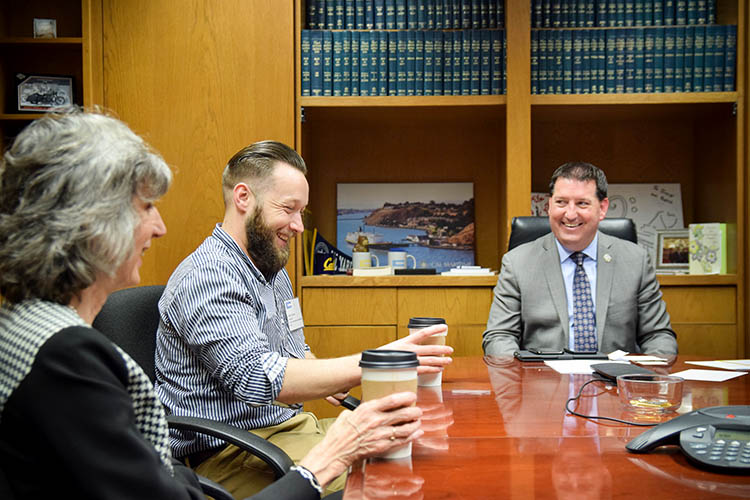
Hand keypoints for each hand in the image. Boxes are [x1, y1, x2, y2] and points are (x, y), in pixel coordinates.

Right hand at [298, 391, 422, 486]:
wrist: (336, 452)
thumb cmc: (340, 433)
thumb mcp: (349, 414)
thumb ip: (362, 409)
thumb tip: (369, 404)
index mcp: (368, 410)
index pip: (392, 400)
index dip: (406, 397)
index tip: (412, 395)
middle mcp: (376, 421)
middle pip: (404, 413)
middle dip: (415, 411)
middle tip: (418, 410)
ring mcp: (381, 435)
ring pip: (406, 428)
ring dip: (415, 424)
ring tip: (418, 421)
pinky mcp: (383, 447)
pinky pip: (402, 441)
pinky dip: (412, 436)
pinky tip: (416, 433)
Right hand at [381, 324, 452, 373]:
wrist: (372, 366)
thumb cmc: (384, 356)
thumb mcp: (396, 347)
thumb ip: (407, 348)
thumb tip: (417, 349)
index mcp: (406, 341)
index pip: (423, 333)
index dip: (435, 329)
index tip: (444, 327)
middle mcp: (409, 350)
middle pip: (430, 348)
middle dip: (442, 349)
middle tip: (451, 350)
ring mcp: (410, 360)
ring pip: (429, 360)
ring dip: (441, 361)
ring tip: (449, 361)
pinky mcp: (409, 370)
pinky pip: (424, 370)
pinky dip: (433, 369)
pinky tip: (439, 370)